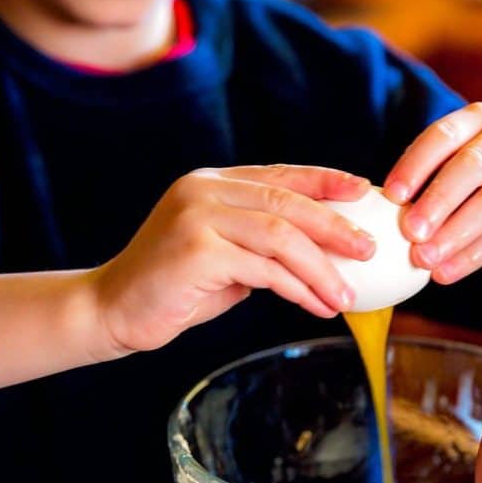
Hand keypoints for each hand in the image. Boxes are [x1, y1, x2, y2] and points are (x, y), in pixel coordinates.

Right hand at [91, 165, 373, 357]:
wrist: (111, 308)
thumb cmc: (176, 285)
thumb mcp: (225, 252)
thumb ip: (263, 241)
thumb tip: (326, 248)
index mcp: (213, 182)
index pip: (281, 174)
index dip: (326, 180)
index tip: (363, 191)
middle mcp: (205, 190)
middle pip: (288, 202)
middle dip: (335, 226)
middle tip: (370, 248)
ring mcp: (198, 216)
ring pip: (282, 235)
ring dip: (322, 267)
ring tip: (348, 295)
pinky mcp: (196, 250)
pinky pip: (264, 269)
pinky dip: (298, 288)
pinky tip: (318, 305)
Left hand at [384, 103, 481, 282]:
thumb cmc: (479, 168)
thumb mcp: (459, 153)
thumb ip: (427, 173)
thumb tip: (382, 210)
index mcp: (478, 118)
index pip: (443, 135)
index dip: (415, 164)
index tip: (391, 195)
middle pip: (471, 166)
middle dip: (438, 201)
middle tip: (410, 232)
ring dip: (454, 234)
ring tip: (424, 260)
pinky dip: (472, 256)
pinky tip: (446, 273)